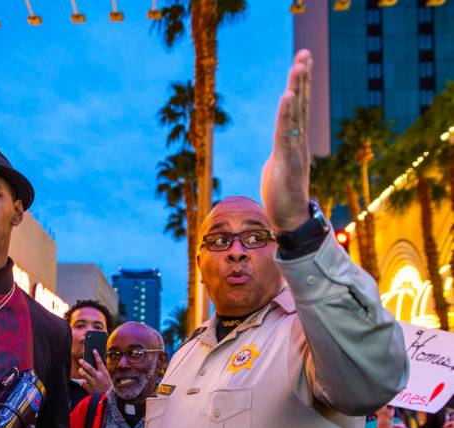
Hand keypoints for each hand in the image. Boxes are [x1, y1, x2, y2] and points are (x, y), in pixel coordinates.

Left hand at [78, 351, 111, 394]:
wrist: (108, 395)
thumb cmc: (106, 383)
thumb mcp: (106, 376)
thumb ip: (100, 370)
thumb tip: (93, 363)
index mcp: (103, 373)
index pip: (100, 362)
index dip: (96, 356)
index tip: (93, 350)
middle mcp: (98, 377)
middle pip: (90, 369)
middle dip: (85, 364)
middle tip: (80, 360)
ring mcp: (94, 383)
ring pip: (85, 376)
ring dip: (82, 372)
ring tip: (80, 370)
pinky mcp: (90, 388)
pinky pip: (83, 383)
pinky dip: (82, 381)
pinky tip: (83, 381)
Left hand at [261, 49, 312, 231]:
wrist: (290, 219)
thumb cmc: (282, 195)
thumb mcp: (277, 167)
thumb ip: (280, 152)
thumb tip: (279, 146)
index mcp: (294, 143)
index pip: (298, 109)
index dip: (300, 86)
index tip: (302, 62)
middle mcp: (298, 142)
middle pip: (300, 105)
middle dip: (302, 79)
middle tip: (305, 53)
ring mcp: (294, 151)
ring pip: (296, 114)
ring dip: (297, 88)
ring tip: (299, 65)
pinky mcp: (286, 161)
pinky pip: (286, 133)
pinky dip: (286, 114)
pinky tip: (288, 96)